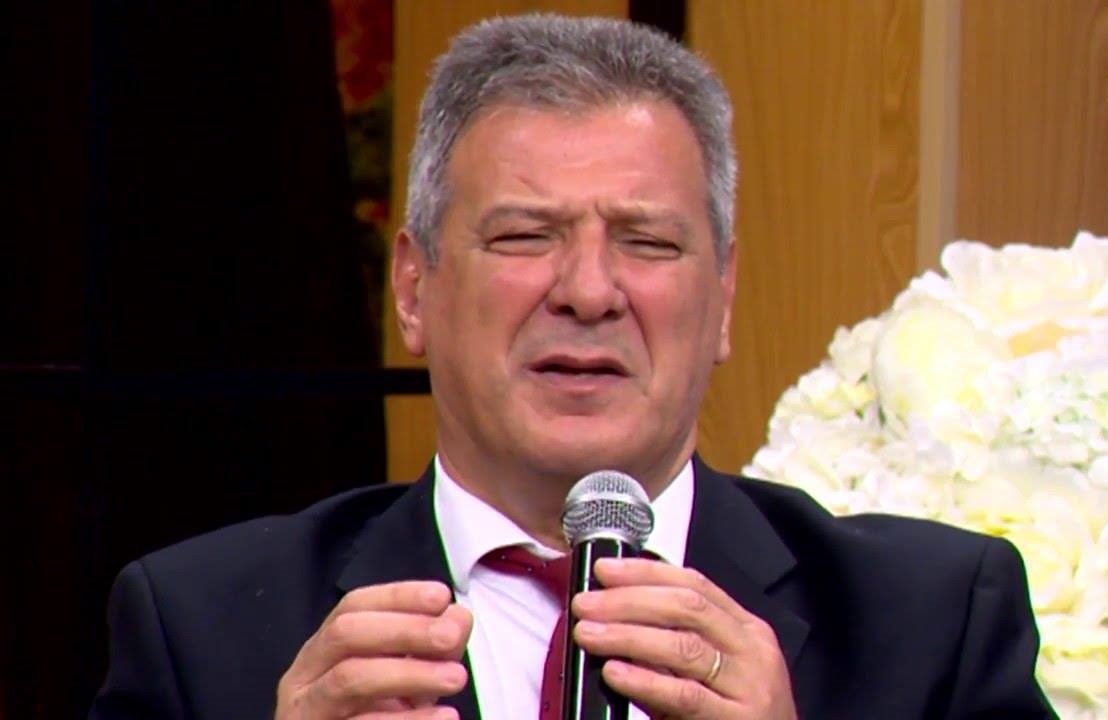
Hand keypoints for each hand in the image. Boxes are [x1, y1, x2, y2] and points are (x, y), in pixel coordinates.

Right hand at [276, 581, 472, 719]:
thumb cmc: (373, 717)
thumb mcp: (405, 678)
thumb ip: (430, 646)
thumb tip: (458, 617)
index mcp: (324, 649)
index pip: (353, 606)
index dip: (397, 597)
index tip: (441, 596)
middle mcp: (306, 676)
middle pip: (346, 635)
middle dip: (402, 630)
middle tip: (450, 636)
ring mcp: (307, 710)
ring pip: (348, 680)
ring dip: (408, 673)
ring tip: (455, 677)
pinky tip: (443, 716)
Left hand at [571, 558, 795, 719]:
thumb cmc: (738, 718)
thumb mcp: (715, 673)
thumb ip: (675, 647)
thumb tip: (617, 619)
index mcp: (746, 631)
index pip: (695, 584)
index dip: (646, 573)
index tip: (606, 571)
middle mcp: (751, 652)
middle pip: (687, 608)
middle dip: (629, 599)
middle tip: (588, 603)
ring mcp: (748, 688)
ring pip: (683, 646)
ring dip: (628, 635)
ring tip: (589, 633)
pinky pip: (684, 695)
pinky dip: (644, 680)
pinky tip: (616, 672)